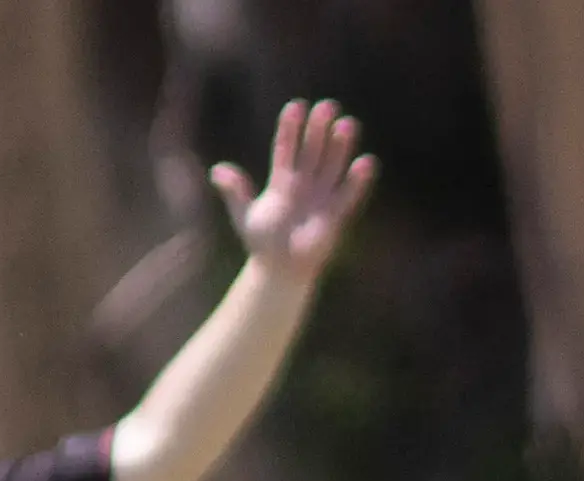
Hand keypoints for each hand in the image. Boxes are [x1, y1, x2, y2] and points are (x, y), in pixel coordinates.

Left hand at [210, 100, 378, 283]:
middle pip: (313, 151)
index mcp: (281, 182)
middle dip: (319, 130)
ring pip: (332, 167)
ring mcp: (320, 198)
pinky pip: (348, 195)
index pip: (286, 149)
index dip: (290, 129)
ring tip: (347, 124)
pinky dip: (357, 181)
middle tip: (327, 106)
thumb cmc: (262, 244)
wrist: (279, 271)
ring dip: (340, 147)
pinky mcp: (335, 216)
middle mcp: (304, 185)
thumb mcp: (243, 215)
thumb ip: (234, 192)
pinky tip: (366, 162)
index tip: (296, 107)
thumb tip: (217, 170)